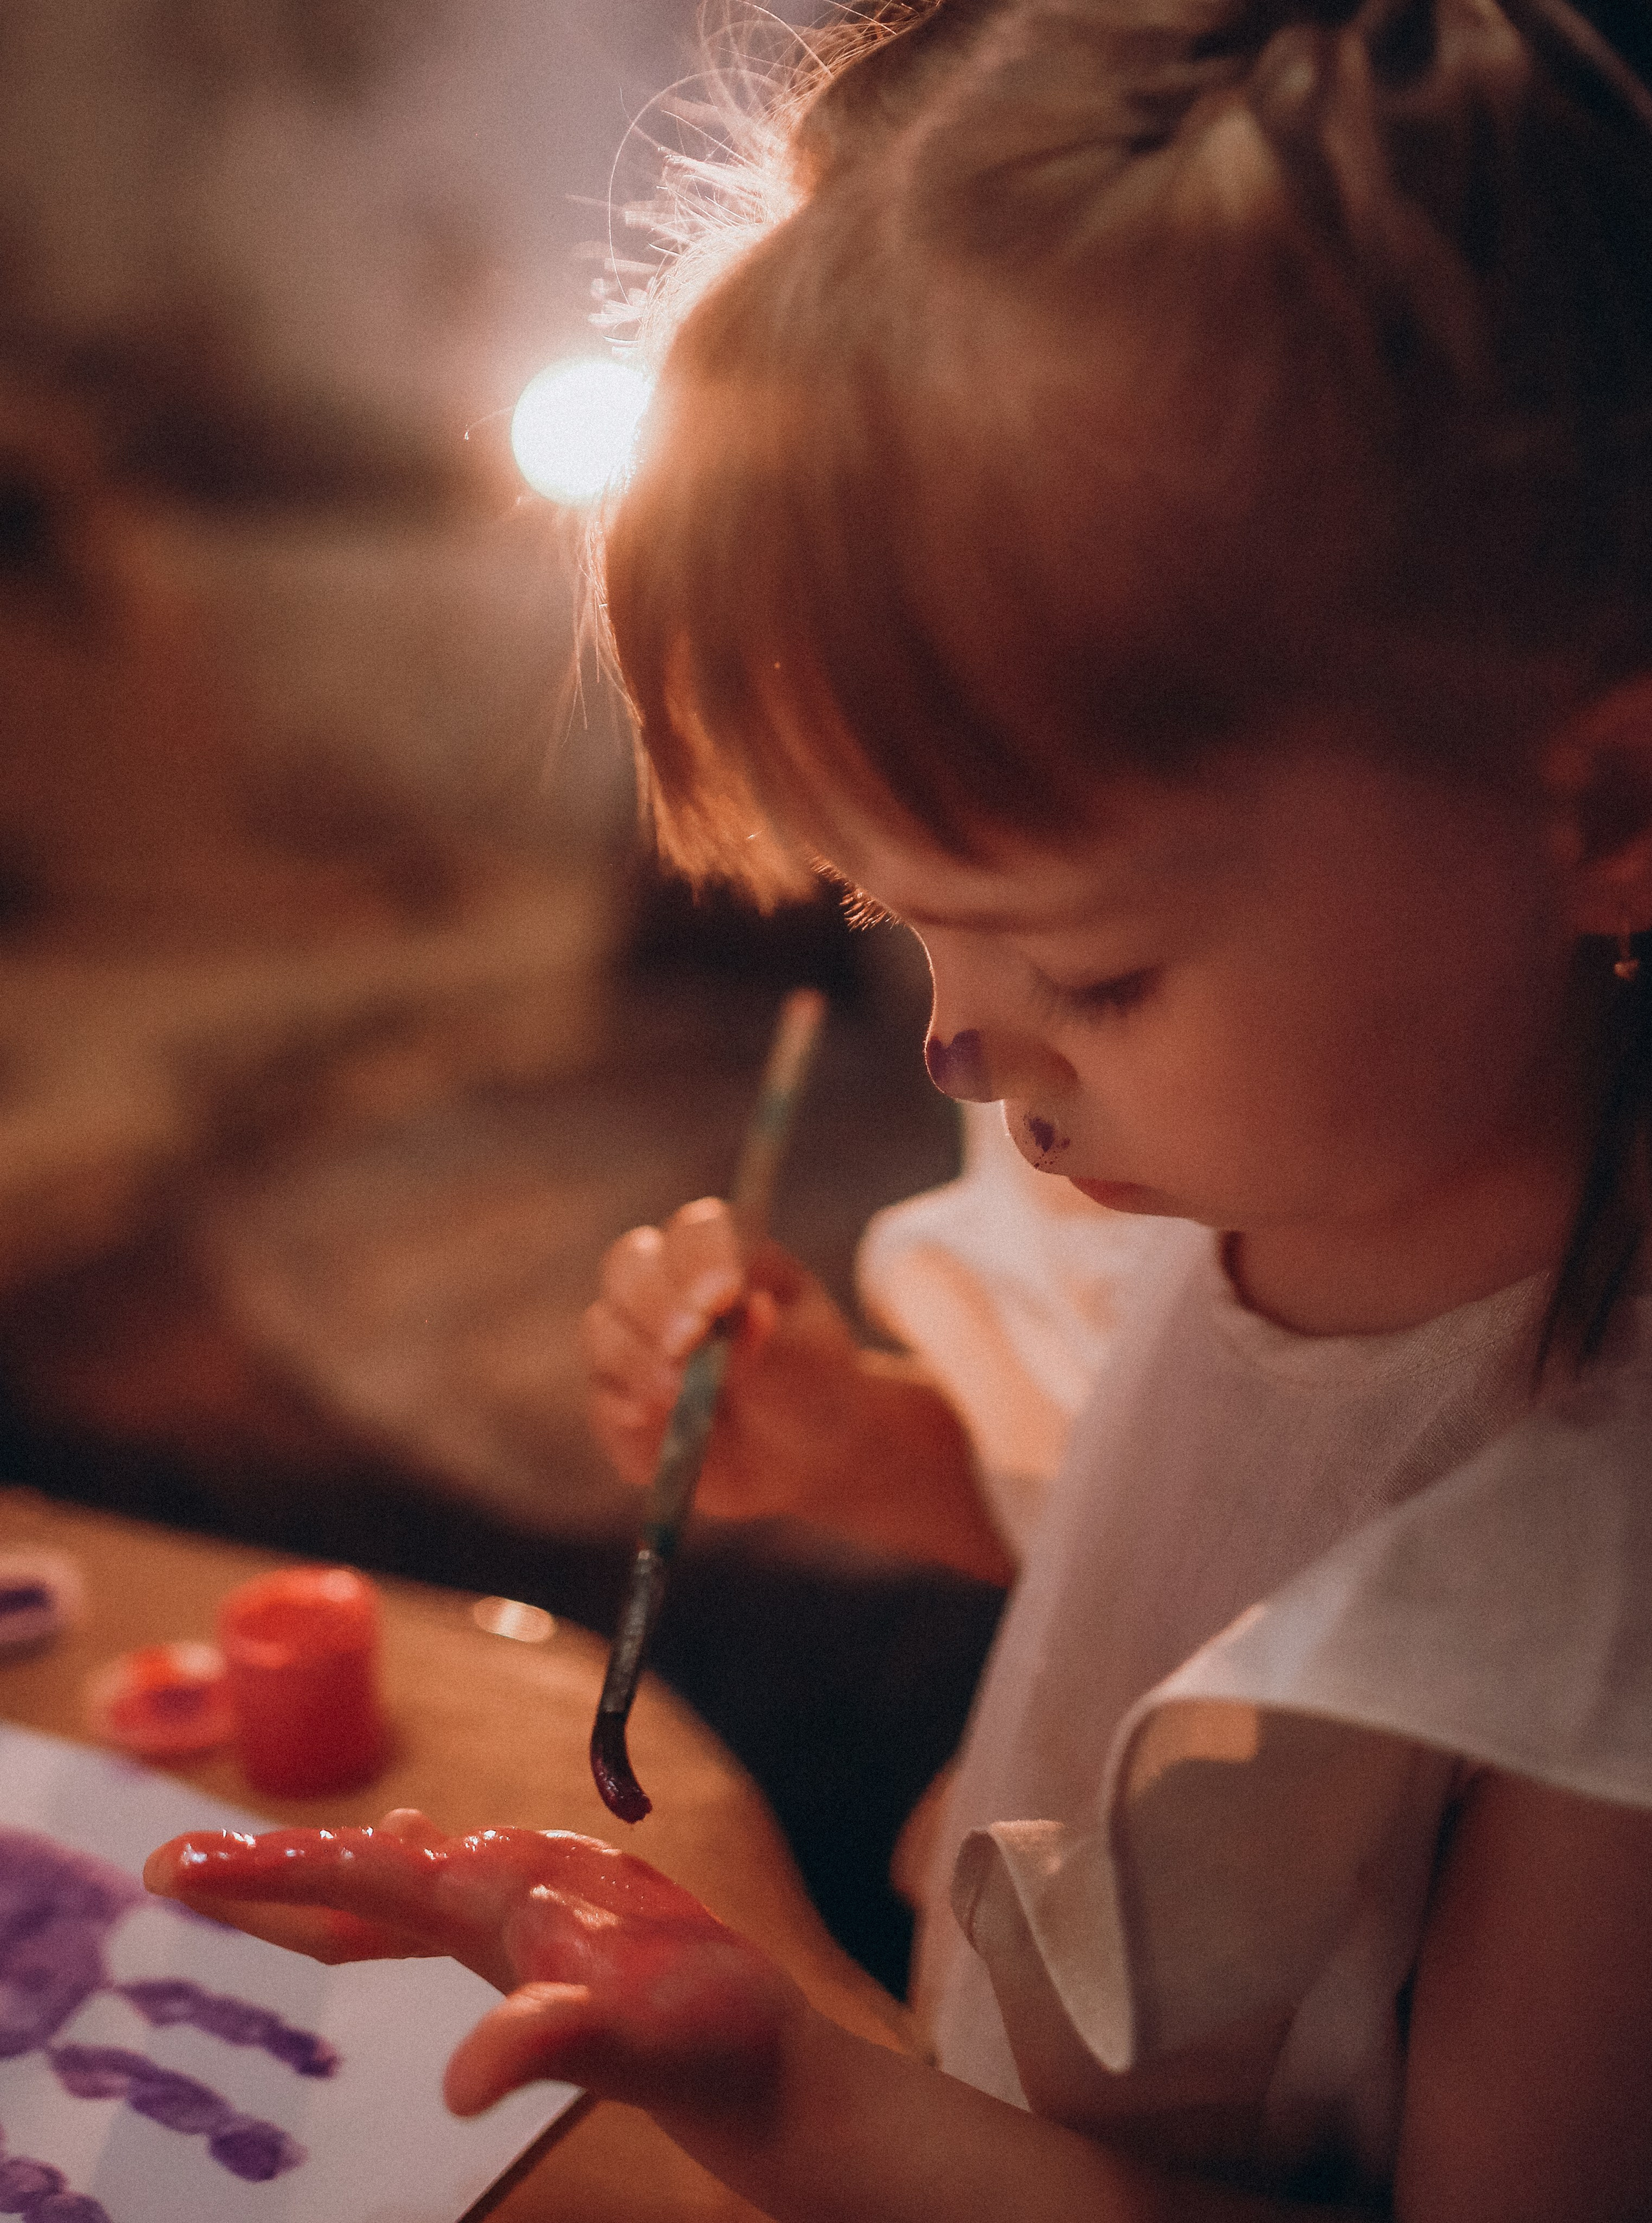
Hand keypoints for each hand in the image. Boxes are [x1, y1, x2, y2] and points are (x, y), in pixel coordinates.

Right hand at [143, 1811, 797, 2121]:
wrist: (777, 2063)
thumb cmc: (715, 2043)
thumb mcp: (642, 2045)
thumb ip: (552, 2042)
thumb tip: (461, 2083)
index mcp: (523, 1888)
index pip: (377, 1868)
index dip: (280, 1867)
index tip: (192, 1862)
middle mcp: (519, 1881)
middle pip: (374, 1863)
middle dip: (276, 1865)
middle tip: (178, 1865)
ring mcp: (529, 1909)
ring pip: (399, 1883)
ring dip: (319, 1881)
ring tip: (239, 1873)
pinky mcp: (539, 1945)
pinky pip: (435, 1917)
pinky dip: (380, 1910)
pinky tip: (363, 1900)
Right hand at [580, 1197, 868, 1521]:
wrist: (804, 1450)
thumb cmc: (809, 1383)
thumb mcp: (808, 1359)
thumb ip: (773, 1338)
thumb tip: (751, 1310)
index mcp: (724, 1253)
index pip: (695, 1232)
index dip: (699, 1260)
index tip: (721, 1298)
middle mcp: (667, 1283)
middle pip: (628, 1266)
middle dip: (653, 1306)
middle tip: (685, 1347)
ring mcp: (633, 1338)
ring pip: (602, 1329)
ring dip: (638, 1363)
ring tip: (682, 1397)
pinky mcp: (617, 1398)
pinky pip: (600, 1403)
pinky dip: (626, 1418)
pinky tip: (663, 1435)